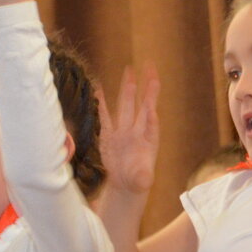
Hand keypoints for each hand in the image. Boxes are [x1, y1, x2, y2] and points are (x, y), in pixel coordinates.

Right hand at [97, 65, 160, 194]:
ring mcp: (123, 131)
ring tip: (130, 71)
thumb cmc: (137, 181)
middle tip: (149, 68)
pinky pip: (105, 116)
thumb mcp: (141, 182)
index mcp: (148, 141)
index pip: (151, 123)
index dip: (152, 114)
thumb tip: (145, 182)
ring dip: (128, 89)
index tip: (152, 105)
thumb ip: (143, 179)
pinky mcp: (109, 134)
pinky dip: (102, 104)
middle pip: (142, 105)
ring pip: (126, 105)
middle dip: (146, 88)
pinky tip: (99, 90)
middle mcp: (137, 132)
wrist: (125, 183)